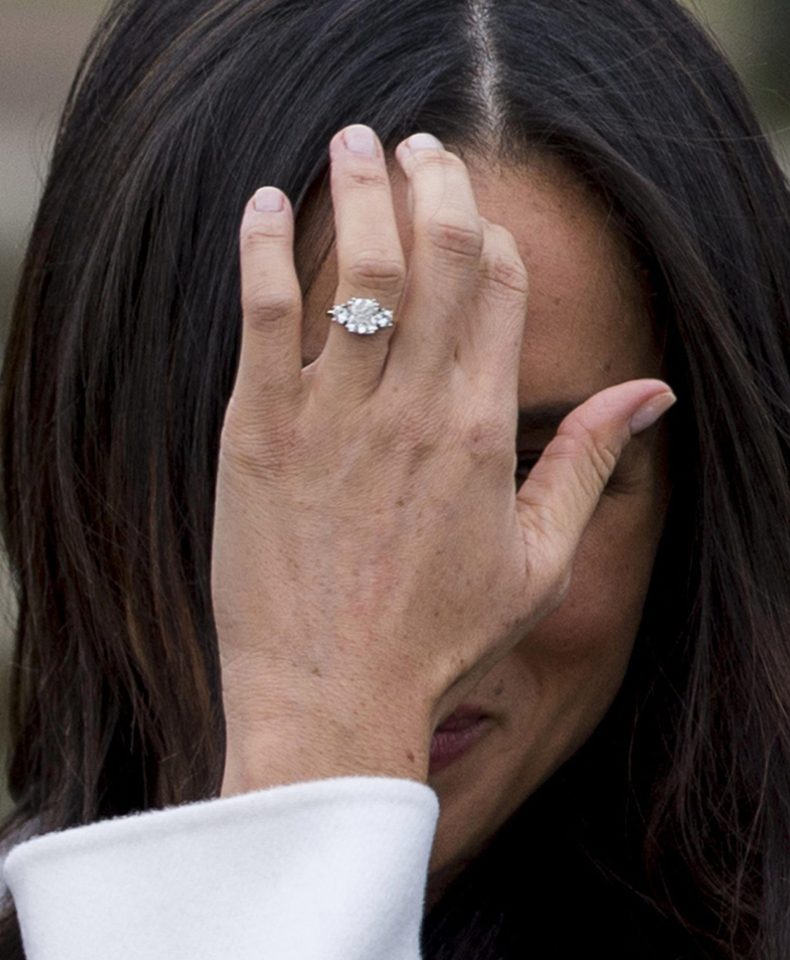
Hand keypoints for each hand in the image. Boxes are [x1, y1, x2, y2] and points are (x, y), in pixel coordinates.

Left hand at [212, 125, 673, 794]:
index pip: (501, 288)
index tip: (474, 218)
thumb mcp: (538, 561)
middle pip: (438, 251)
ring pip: (355, 263)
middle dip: (434, 178)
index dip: (493, 237)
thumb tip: (651, 394)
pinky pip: (264, 310)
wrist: (330, 697)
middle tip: (418, 143)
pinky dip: (265, 246)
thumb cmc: (436, 639)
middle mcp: (414, 408)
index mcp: (483, 431)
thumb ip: (588, 464)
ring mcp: (332, 415)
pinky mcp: (255, 430)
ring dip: (359, 186)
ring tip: (355, 142)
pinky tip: (266, 204)